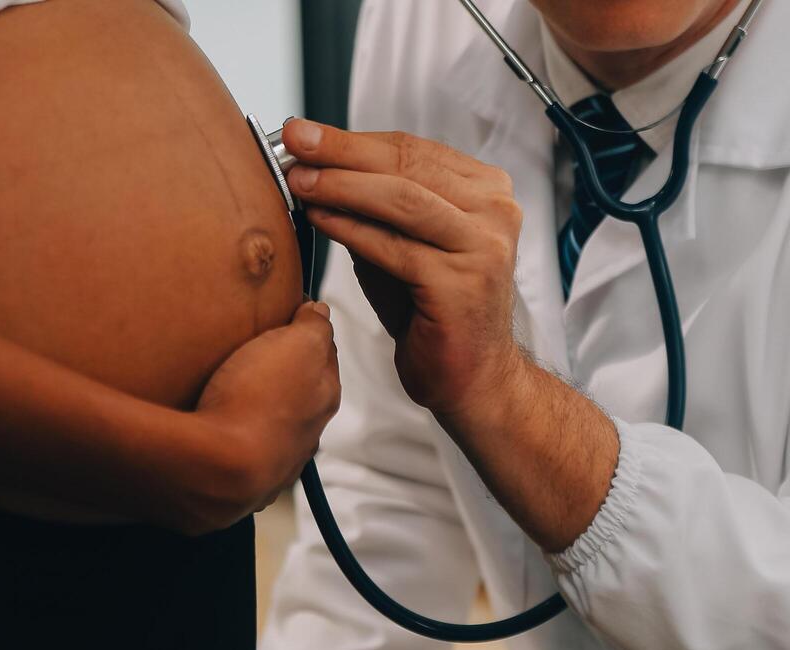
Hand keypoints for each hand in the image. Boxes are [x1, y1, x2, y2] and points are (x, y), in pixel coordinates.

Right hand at [184, 301, 339, 532]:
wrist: (220, 468)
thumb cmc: (258, 399)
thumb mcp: (296, 344)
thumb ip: (314, 326)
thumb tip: (321, 312)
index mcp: (326, 395)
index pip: (325, 354)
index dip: (307, 333)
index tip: (287, 318)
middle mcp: (309, 432)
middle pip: (301, 392)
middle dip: (285, 374)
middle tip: (256, 353)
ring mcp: (280, 461)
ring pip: (276, 425)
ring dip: (261, 409)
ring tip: (232, 391)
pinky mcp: (248, 482)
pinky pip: (245, 451)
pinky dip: (239, 437)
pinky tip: (222, 429)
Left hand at [282, 119, 525, 418]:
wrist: (472, 378)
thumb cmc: (432, 312)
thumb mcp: (401, 244)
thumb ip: (373, 206)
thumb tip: (313, 165)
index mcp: (486, 191)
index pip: (412, 149)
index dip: (352, 139)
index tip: (303, 131)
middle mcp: (495, 211)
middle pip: (406, 165)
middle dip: (341, 151)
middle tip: (294, 140)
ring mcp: (484, 246)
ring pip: (401, 198)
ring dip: (342, 185)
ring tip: (299, 179)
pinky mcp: (463, 282)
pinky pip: (394, 247)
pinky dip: (351, 229)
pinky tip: (320, 219)